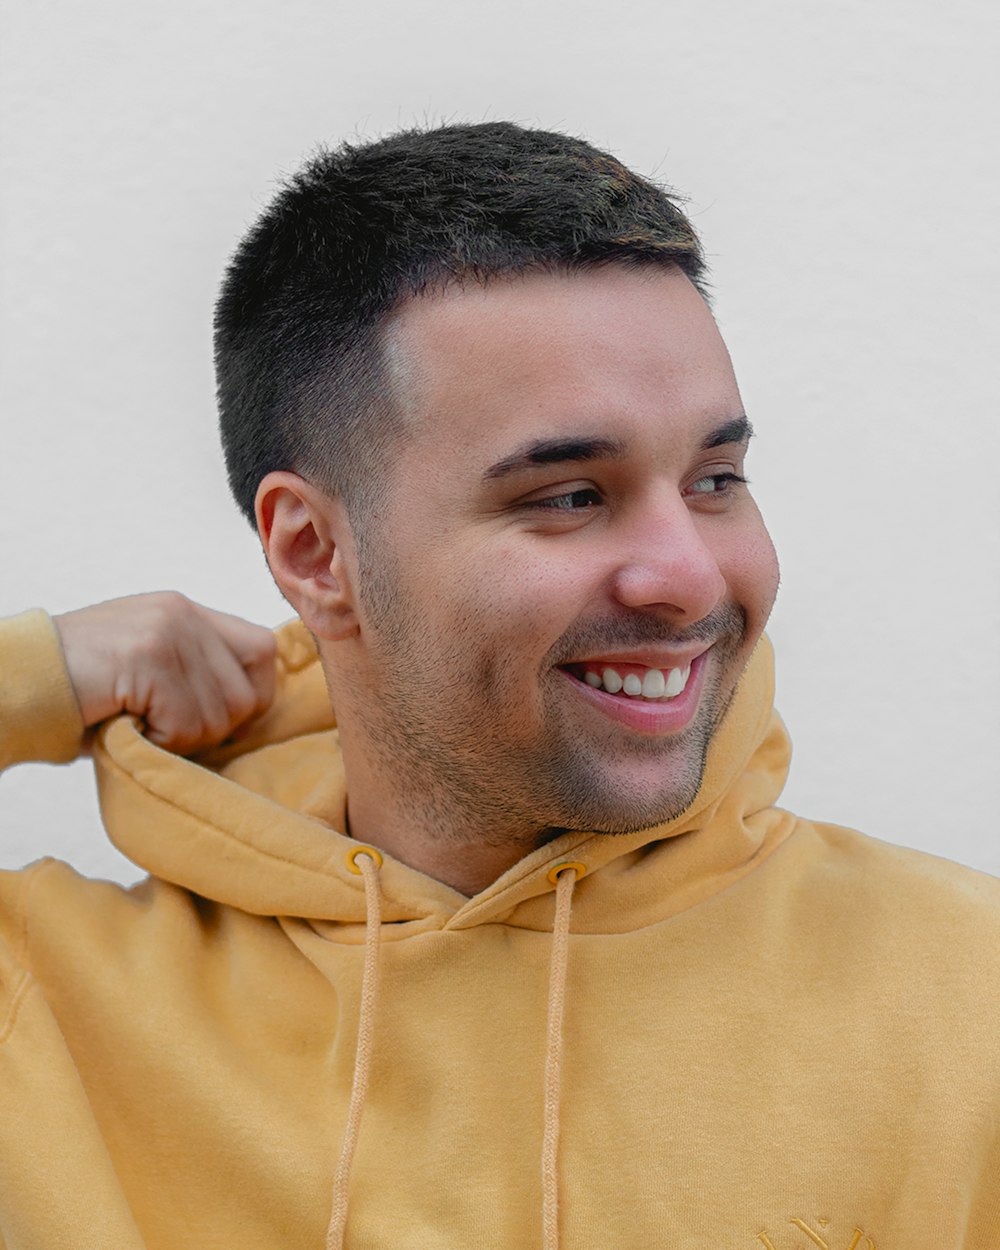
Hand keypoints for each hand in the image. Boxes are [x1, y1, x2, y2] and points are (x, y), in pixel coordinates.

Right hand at [54, 593, 277, 753]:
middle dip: (213, 730)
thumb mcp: (150, 670)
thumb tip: (252, 714)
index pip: (263, 650)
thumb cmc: (80, 693)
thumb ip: (198, 677)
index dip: (252, 696)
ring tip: (137, 723)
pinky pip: (185, 725)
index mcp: (187, 612)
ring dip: (180, 739)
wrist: (13, 685)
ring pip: (220, 717)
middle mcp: (183, 613)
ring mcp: (168, 631)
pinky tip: (126, 727)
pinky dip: (158, 743)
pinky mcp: (149, 657)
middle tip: (162, 728)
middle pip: (249, 694)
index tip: (217, 721)